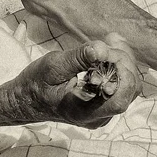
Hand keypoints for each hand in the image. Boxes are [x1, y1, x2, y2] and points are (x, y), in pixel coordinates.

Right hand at [12, 33, 141, 128]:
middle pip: (129, 90)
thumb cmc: (36, 84)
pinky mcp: (105, 101)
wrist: (27, 98)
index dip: (122, 74)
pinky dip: (120, 63)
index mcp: (84, 112)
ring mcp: (104, 111)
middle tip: (108, 41)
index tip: (109, 52)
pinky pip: (123, 83)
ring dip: (124, 60)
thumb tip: (101, 49)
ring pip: (129, 85)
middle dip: (123, 62)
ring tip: (110, 40)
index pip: (119, 100)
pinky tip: (110, 46)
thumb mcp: (52, 66)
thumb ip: (77, 59)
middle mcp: (99, 116)